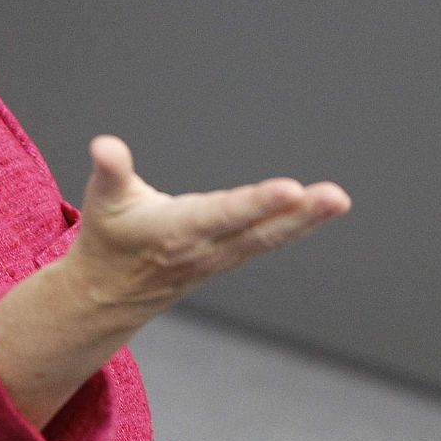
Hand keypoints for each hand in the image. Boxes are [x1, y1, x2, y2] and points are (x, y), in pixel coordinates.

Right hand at [60, 135, 351, 317]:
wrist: (109, 295)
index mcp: (176, 232)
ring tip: (339, 199)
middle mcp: (206, 248)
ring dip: (308, 219)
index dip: (256, 204)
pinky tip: (323, 207)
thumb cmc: (108, 238)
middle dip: (300, 215)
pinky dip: (298, 224)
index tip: (290, 190)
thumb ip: (110, 171)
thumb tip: (104, 145)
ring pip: (271, 237)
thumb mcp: (102, 201)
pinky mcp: (231, 256)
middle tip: (336, 197)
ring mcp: (222, 256)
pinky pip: (269, 239)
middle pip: (260, 231)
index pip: (223, 215)